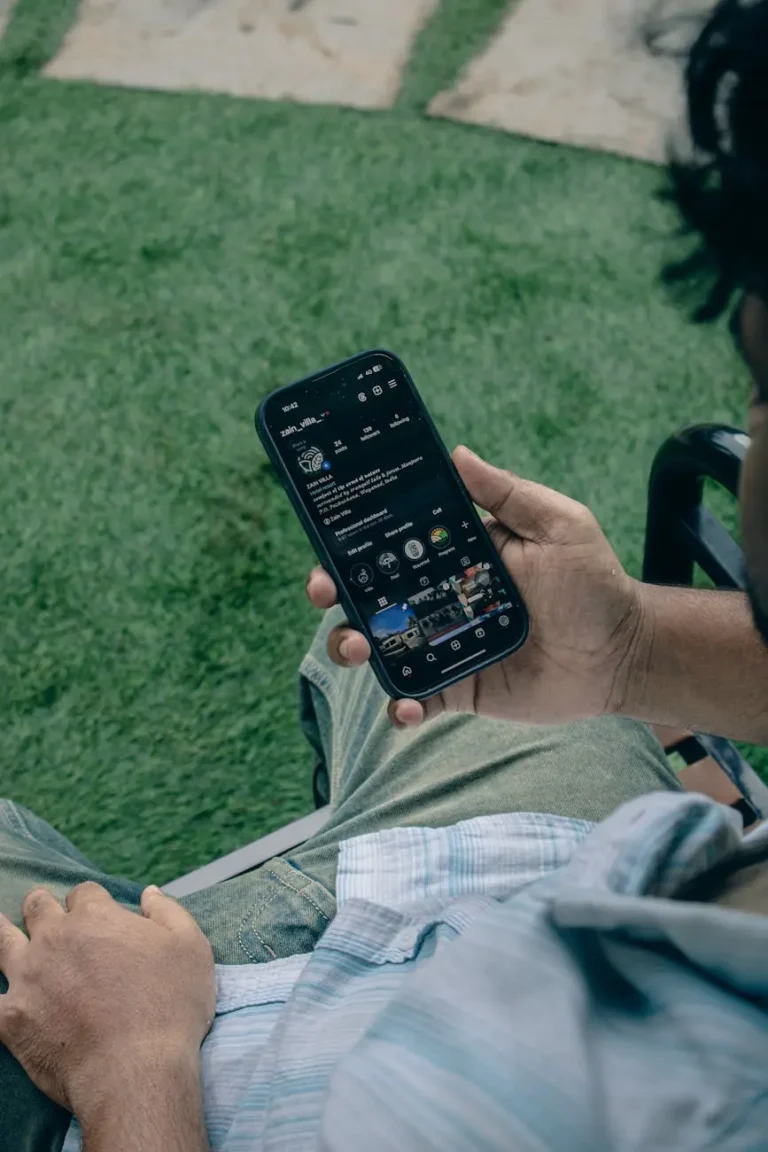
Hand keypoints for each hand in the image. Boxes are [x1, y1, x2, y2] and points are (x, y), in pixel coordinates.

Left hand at [0, 882, 214, 1122]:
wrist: (135, 1072)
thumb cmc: (170, 1006)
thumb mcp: (190, 947)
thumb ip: (167, 911)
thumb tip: (148, 892)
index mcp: (95, 917)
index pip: (83, 893)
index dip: (90, 901)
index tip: (96, 914)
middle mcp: (54, 939)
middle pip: (37, 907)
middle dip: (43, 906)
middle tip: (46, 913)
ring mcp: (27, 978)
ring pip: (2, 941)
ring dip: (4, 932)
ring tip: (2, 928)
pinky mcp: (10, 1019)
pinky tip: (0, 999)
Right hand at [307, 446, 644, 727]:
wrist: (622, 654)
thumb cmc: (594, 583)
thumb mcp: (557, 525)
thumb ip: (507, 494)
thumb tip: (457, 454)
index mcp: (454, 557)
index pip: (390, 545)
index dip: (351, 542)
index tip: (327, 539)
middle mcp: (439, 599)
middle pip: (368, 595)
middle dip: (333, 593)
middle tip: (325, 592)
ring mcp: (443, 645)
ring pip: (379, 648)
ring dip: (353, 646)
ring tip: (361, 649)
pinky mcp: (458, 689)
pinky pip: (416, 699)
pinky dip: (400, 706)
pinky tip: (404, 706)